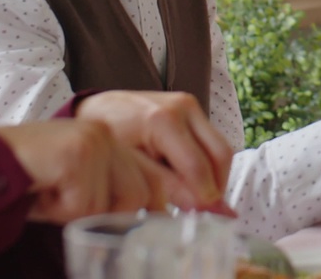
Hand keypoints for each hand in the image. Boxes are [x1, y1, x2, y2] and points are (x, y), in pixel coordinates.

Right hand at [0, 119, 172, 223]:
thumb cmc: (28, 179)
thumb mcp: (76, 185)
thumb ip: (109, 193)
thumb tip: (142, 220)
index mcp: (111, 140)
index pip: (152, 177)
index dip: (154, 206)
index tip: (151, 223)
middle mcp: (107, 135)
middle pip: (138, 194)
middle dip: (107, 216)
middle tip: (68, 208)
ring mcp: (94, 142)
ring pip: (109, 205)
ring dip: (76, 213)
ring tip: (50, 195)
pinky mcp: (76, 154)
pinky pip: (82, 206)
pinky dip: (58, 211)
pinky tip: (40, 192)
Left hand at [75, 91, 234, 211]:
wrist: (98, 110)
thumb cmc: (108, 138)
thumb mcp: (132, 168)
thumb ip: (168, 188)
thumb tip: (201, 207)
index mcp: (163, 121)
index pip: (198, 166)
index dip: (204, 195)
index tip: (203, 215)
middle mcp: (183, 107)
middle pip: (221, 154)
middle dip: (218, 185)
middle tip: (204, 207)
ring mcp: (190, 104)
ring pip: (221, 147)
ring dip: (215, 174)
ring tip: (195, 193)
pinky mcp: (193, 107)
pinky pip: (212, 140)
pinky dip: (208, 162)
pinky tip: (189, 175)